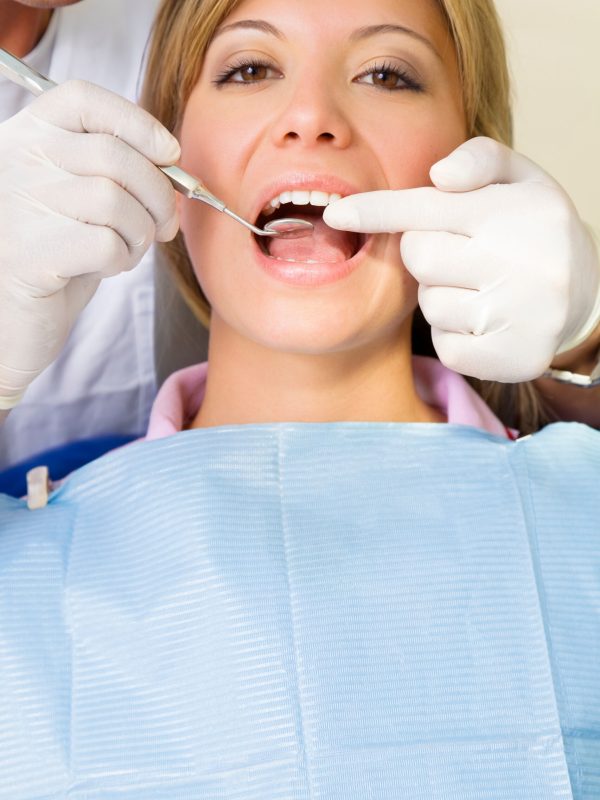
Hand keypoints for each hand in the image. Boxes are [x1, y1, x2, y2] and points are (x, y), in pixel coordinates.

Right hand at [0, 80, 180, 409]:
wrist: (13, 315)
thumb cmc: (56, 252)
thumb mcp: (81, 197)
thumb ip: (115, 170)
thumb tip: (173, 165)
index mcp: (26, 135)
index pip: (82, 99)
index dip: (138, 122)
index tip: (169, 154)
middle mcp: (15, 160)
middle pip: (114, 155)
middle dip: (159, 194)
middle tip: (164, 224)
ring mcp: (19, 204)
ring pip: (116, 201)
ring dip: (140, 232)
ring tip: (127, 249)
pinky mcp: (31, 252)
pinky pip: (108, 243)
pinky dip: (123, 259)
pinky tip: (107, 266)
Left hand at [323, 137, 599, 381]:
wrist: (591, 293)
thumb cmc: (537, 230)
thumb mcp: (522, 179)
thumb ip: (479, 159)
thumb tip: (439, 175)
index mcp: (513, 211)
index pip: (425, 207)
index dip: (375, 211)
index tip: (336, 214)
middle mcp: (518, 262)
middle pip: (417, 256)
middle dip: (426, 253)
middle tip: (461, 254)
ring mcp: (517, 315)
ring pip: (430, 306)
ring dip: (442, 297)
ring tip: (482, 289)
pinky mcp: (513, 358)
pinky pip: (447, 348)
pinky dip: (456, 336)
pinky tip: (486, 322)